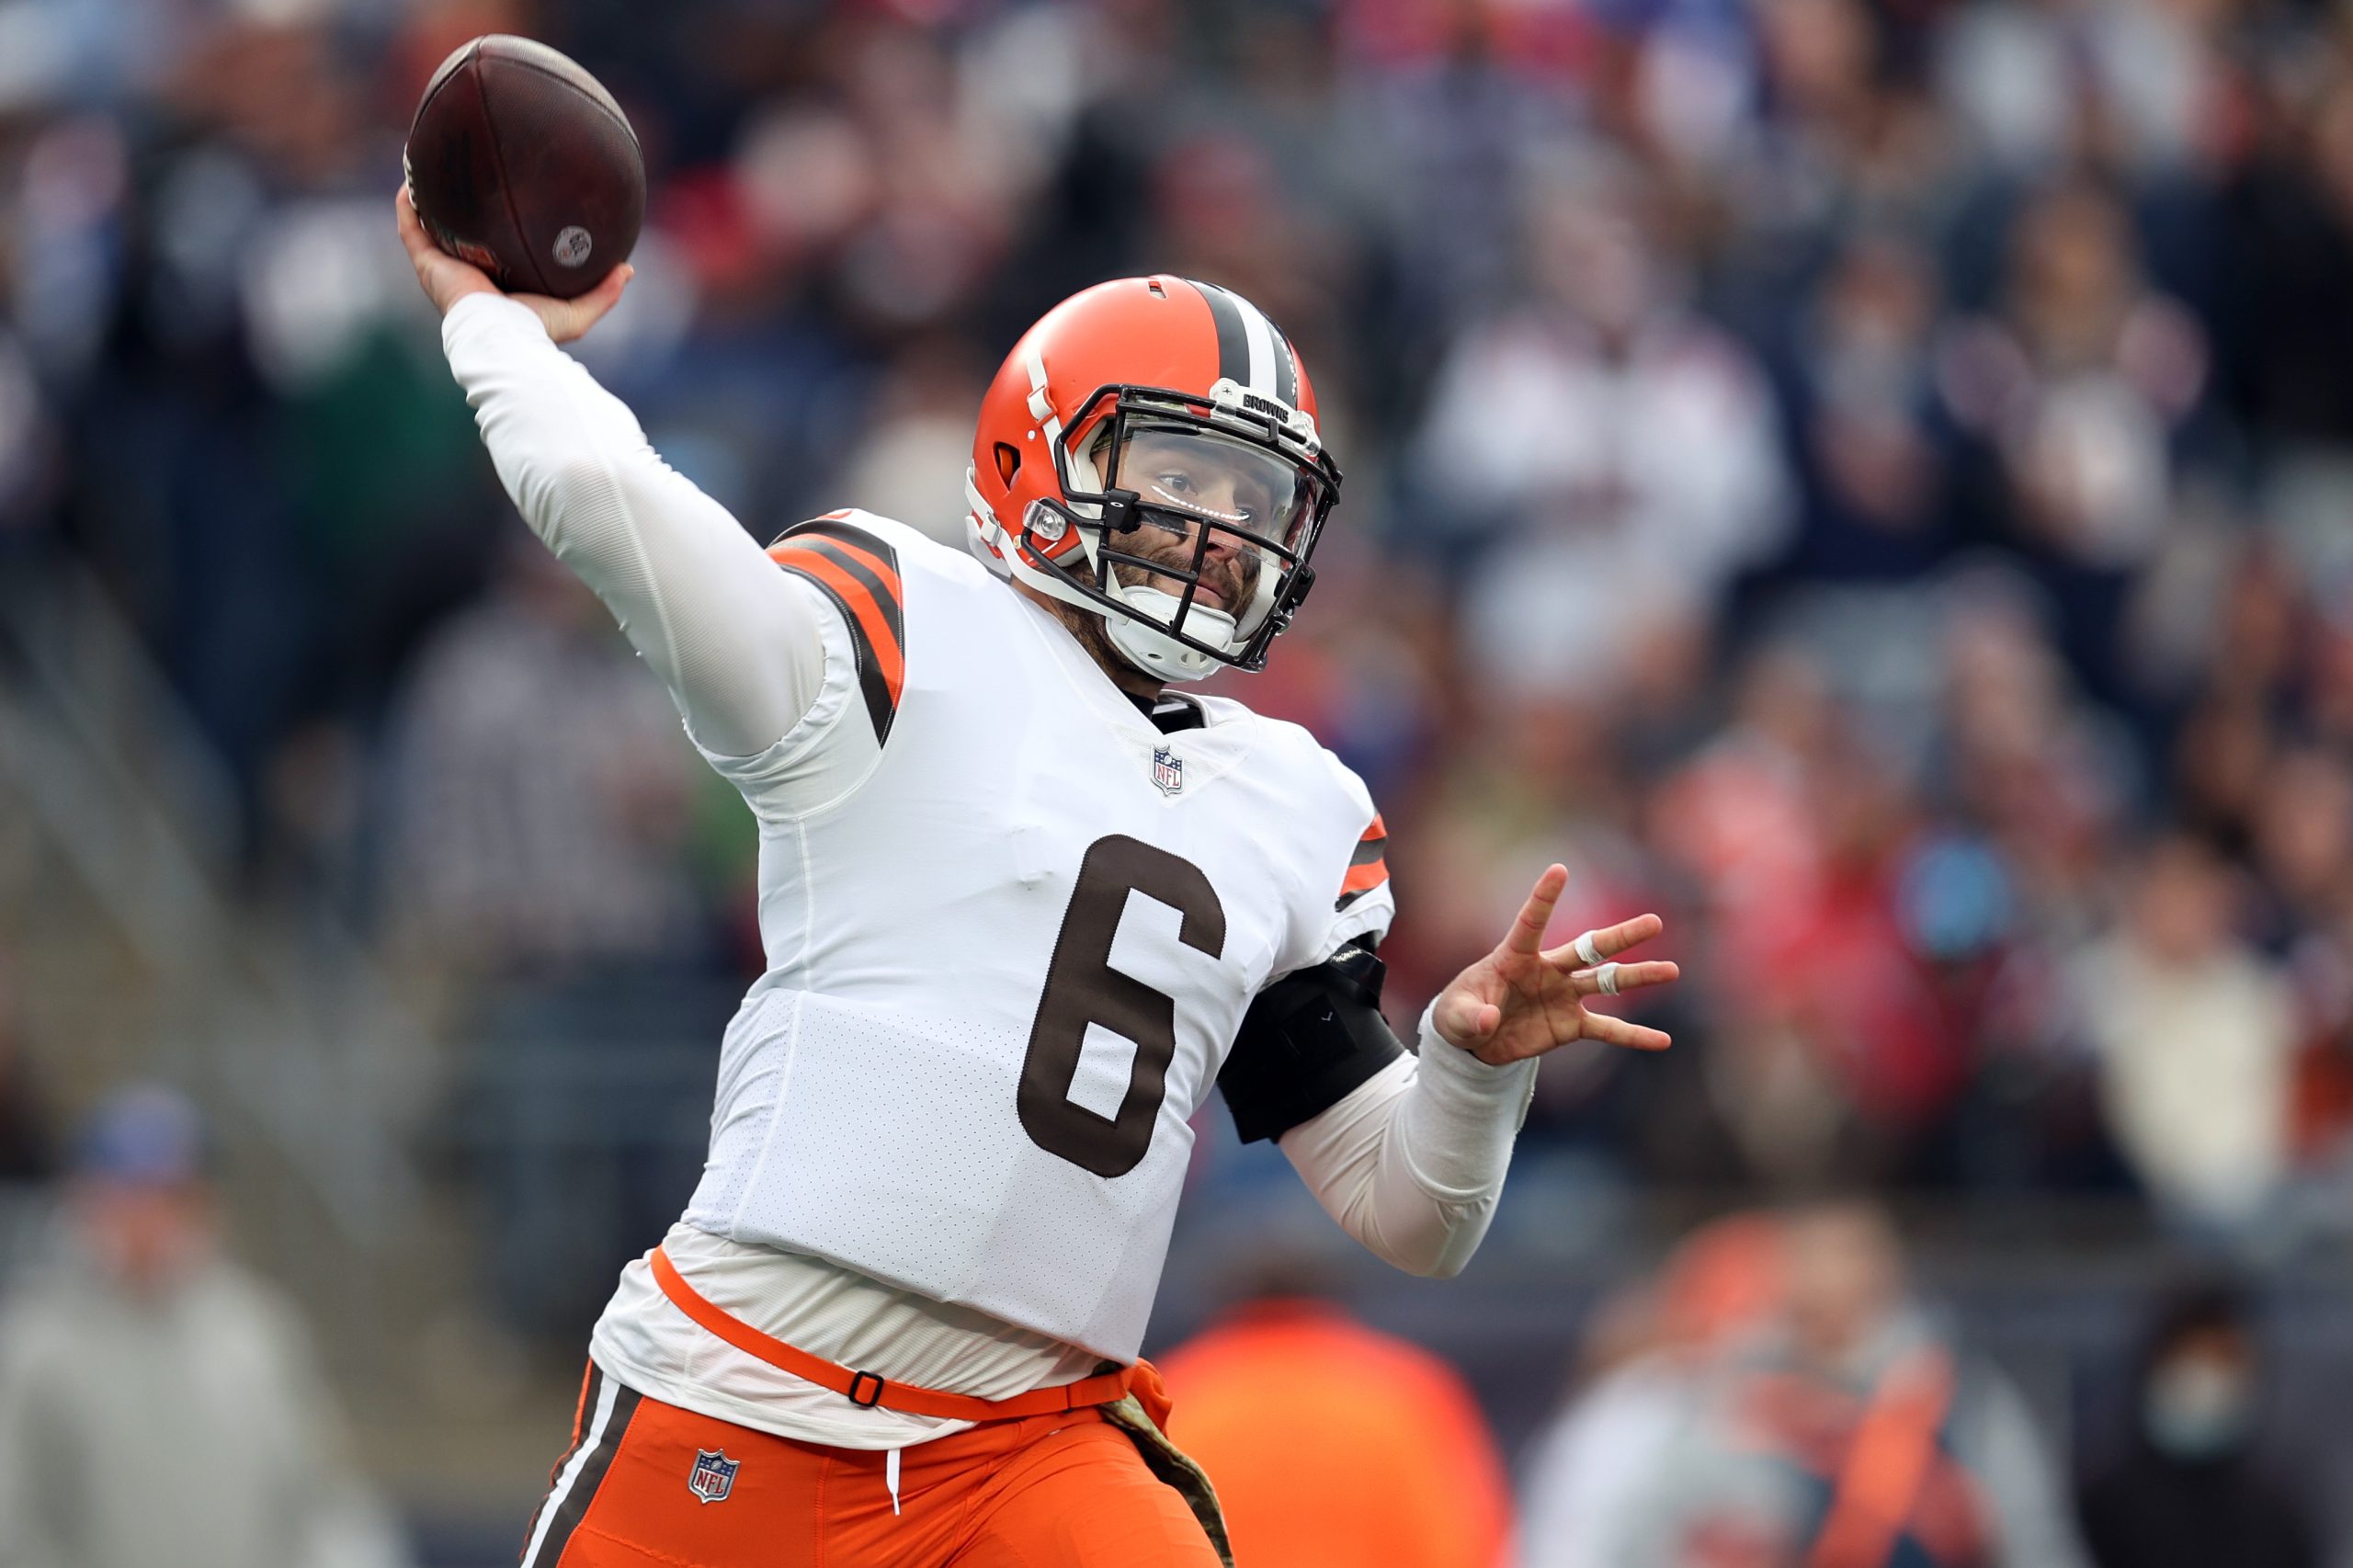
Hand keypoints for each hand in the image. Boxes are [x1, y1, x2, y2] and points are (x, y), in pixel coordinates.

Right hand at [396, 187, 631, 343]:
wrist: (503, 337)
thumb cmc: (536, 329)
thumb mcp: (578, 311)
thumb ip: (603, 291)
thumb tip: (627, 269)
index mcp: (497, 285)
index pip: (493, 253)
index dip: (494, 231)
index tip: (502, 204)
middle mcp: (467, 275)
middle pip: (458, 237)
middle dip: (458, 211)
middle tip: (465, 179)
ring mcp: (443, 270)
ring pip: (428, 228)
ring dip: (426, 200)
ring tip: (428, 168)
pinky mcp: (428, 264)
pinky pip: (411, 228)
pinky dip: (407, 205)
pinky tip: (410, 178)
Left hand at [1432, 864, 1678, 1065]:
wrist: (1474, 1042)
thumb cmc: (1460, 1015)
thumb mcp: (1454, 1017)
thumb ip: (1470, 1016)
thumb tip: (1488, 1020)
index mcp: (1514, 957)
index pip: (1531, 923)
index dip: (1544, 898)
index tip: (1559, 869)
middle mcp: (1547, 970)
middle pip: (1588, 949)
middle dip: (1620, 937)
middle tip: (1655, 922)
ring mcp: (1563, 996)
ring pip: (1606, 982)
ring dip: (1638, 977)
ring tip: (1671, 970)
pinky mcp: (1571, 1025)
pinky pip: (1608, 1029)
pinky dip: (1634, 1035)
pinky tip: (1663, 1040)